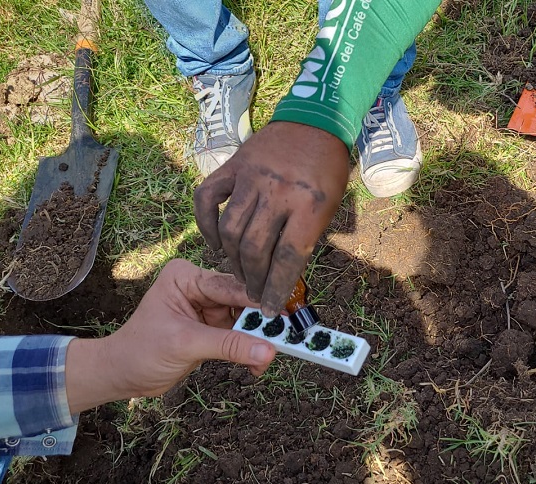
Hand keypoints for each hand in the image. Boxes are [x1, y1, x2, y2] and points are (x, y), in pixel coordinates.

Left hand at [65, 259, 276, 413]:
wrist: (122, 375)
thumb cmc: (140, 352)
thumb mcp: (186, 345)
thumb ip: (228, 345)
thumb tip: (266, 351)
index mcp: (186, 277)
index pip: (231, 286)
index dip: (258, 301)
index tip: (285, 314)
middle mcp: (200, 286)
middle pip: (244, 301)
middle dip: (262, 323)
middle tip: (285, 337)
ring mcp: (209, 307)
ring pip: (247, 319)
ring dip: (259, 339)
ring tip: (269, 357)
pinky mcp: (214, 326)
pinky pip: (242, 335)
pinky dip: (251, 349)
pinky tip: (256, 364)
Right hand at [194, 121, 349, 316]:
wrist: (314, 122)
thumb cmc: (327, 170)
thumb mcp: (330, 206)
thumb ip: (306, 237)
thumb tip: (283, 275)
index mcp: (310, 205)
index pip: (288, 257)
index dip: (276, 288)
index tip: (270, 308)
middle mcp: (278, 193)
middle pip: (256, 248)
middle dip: (254, 280)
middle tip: (254, 294)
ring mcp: (251, 178)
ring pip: (231, 230)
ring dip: (232, 260)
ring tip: (239, 275)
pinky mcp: (232, 166)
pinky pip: (207, 199)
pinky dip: (205, 225)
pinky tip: (215, 245)